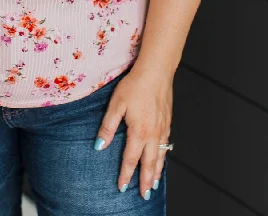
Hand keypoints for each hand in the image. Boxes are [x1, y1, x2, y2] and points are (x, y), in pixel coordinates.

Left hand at [94, 66, 172, 198]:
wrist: (156, 72)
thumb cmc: (135, 85)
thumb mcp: (117, 104)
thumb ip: (108, 126)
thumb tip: (99, 146)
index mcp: (139, 132)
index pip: (131, 159)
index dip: (126, 174)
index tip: (122, 187)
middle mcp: (153, 134)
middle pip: (149, 163)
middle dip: (146, 180)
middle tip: (144, 195)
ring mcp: (163, 128)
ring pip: (160, 156)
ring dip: (157, 172)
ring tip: (155, 183)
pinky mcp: (168, 121)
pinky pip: (166, 145)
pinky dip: (164, 157)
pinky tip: (162, 158)